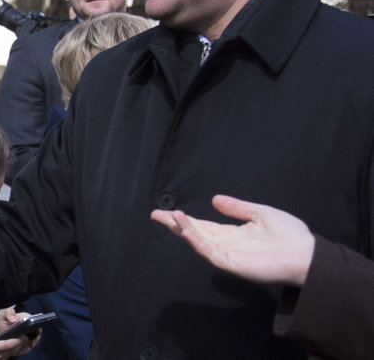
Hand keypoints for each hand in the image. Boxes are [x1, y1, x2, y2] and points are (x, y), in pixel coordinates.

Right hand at [0, 312, 37, 359]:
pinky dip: (6, 354)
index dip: (16, 341)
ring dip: (12, 350)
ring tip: (17, 343)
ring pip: (6, 357)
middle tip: (23, 338)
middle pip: (9, 352)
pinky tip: (7, 349)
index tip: (23, 336)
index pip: (6, 345)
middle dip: (17, 346)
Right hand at [150, 194, 314, 286]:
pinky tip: (187, 229)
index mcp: (232, 234)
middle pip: (195, 234)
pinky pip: (209, 252)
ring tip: (170, 216)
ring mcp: (228, 255)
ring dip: (183, 230)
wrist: (308, 255)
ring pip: (199, 242)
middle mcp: (226, 245)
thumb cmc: (290, 236)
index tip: (167, 211)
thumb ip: (237, 207)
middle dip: (175, 224)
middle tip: (155, 214)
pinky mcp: (232, 264)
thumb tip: (214, 199)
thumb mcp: (260, 213)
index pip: (203, 226)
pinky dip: (196, 241)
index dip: (185, 219)